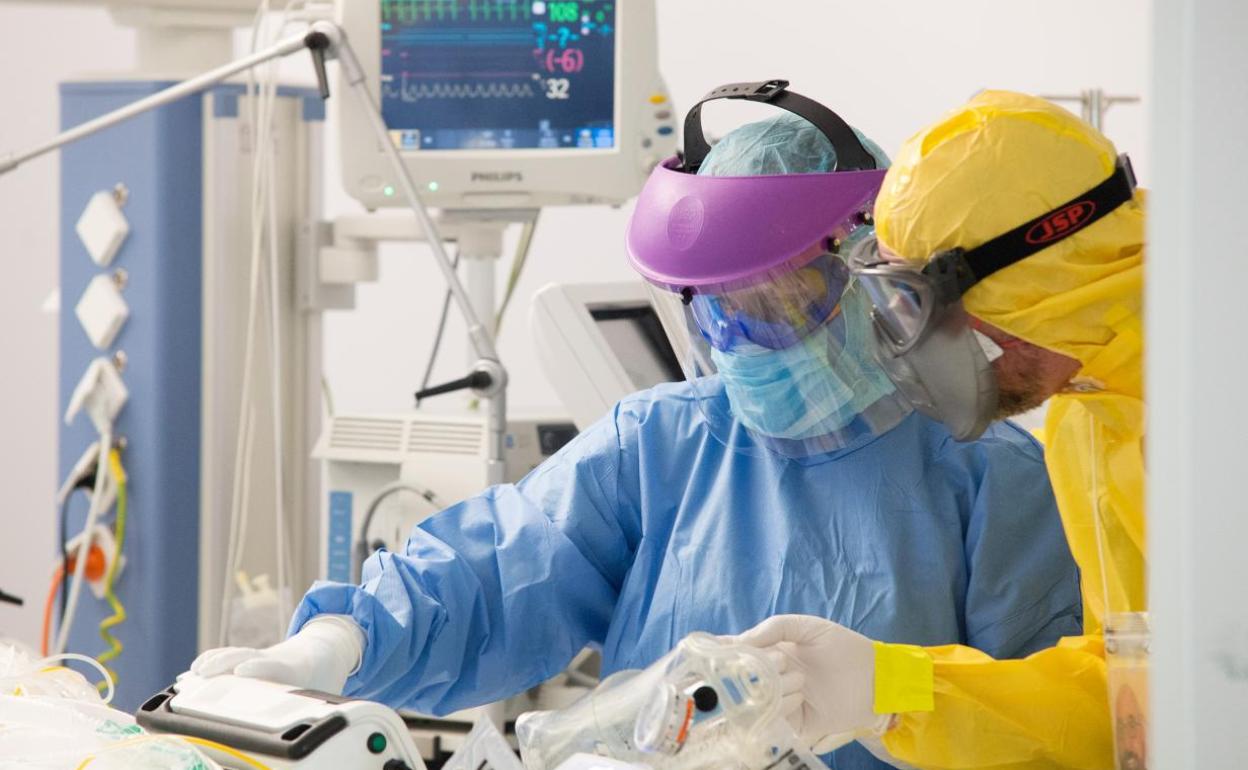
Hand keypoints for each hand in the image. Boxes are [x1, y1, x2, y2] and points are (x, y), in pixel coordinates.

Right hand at [188, 615, 365, 694]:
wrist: (325, 649)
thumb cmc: (323, 676)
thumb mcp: (326, 692)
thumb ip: (318, 707)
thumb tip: (318, 725)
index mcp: (294, 667)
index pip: (274, 665)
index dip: (259, 667)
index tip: (242, 671)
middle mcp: (273, 658)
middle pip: (246, 656)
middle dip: (224, 663)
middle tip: (202, 673)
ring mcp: (260, 656)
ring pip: (235, 654)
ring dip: (212, 663)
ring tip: (190, 675)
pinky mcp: (251, 659)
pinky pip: (229, 657)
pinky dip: (210, 662)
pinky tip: (191, 672)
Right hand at [732, 615, 887, 752]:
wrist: (875, 679)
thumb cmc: (845, 648)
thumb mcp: (809, 627)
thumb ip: (774, 627)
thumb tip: (739, 641)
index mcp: (770, 652)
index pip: (737, 653)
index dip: (724, 652)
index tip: (715, 652)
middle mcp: (771, 678)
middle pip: (741, 677)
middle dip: (757, 668)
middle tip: (780, 661)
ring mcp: (781, 701)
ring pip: (756, 698)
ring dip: (776, 687)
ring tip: (801, 680)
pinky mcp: (794, 723)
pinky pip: (773, 719)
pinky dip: (782, 707)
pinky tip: (799, 697)